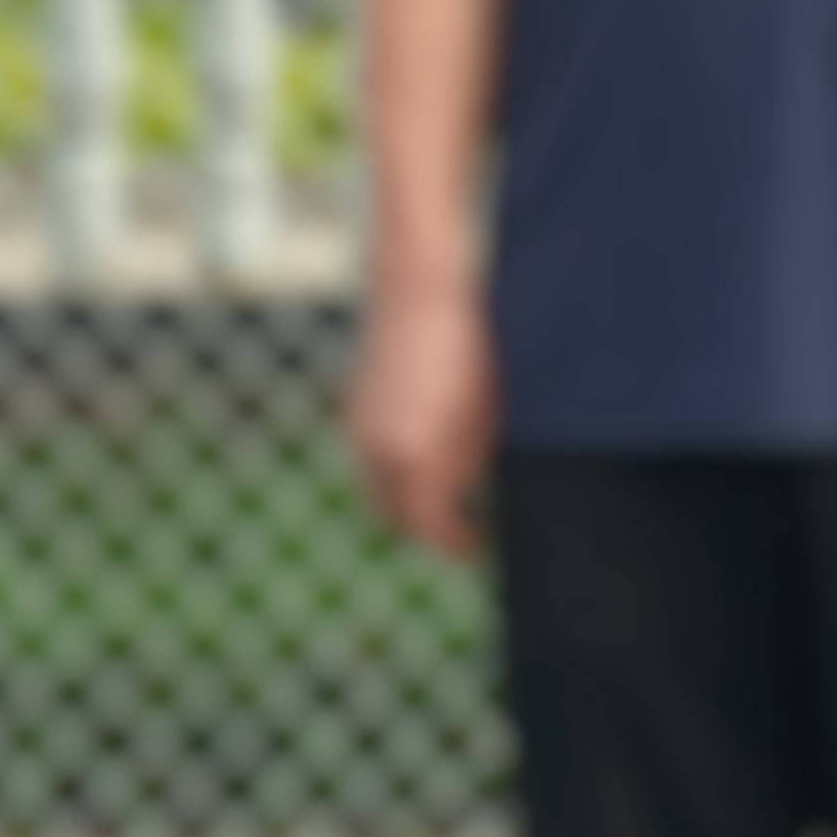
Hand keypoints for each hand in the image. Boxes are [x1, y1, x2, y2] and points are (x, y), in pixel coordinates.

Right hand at [344, 282, 501, 555]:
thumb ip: (466, 464)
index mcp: (415, 457)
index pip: (428, 526)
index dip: (453, 543)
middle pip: (395, 517)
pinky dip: (392, 470)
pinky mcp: (354, 411)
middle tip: (460, 527)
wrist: (417, 290)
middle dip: (426, 529)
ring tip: (445, 491)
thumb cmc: (467, 351)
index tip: (475, 546)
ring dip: (406, 500)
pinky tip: (423, 453)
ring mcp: (359, 431)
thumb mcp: (483, 415)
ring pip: (377, 490)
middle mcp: (378, 452)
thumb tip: (460, 494)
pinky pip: (369, 460)